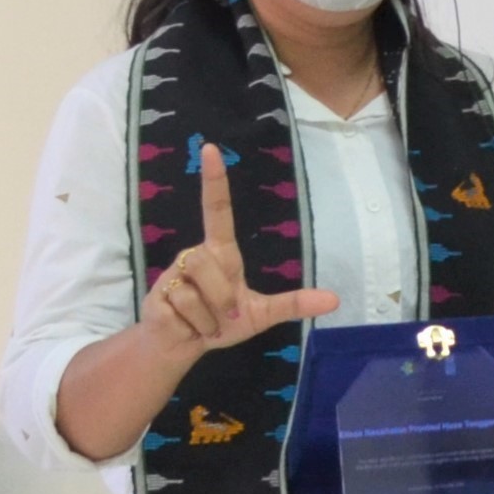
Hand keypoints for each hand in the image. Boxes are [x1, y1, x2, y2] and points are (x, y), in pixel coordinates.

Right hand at [141, 142, 343, 359]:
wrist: (182, 345)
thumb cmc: (221, 322)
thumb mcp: (261, 314)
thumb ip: (293, 305)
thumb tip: (334, 299)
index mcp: (222, 253)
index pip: (218, 209)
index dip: (214, 180)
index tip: (210, 149)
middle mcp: (197, 255)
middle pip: (210, 264)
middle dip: (223, 300)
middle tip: (226, 317)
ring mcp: (175, 272)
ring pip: (197, 288)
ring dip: (210, 315)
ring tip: (206, 322)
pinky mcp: (158, 292)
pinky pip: (184, 306)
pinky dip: (195, 325)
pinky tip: (188, 326)